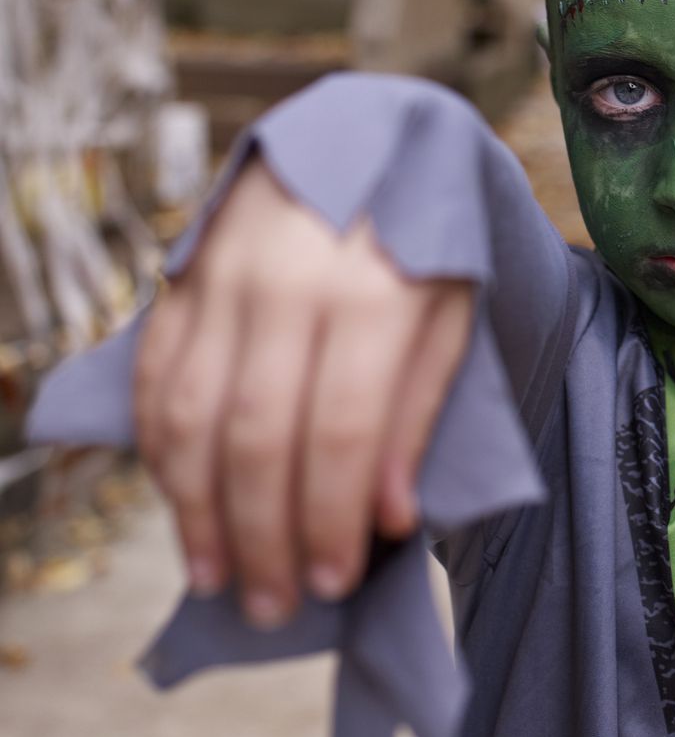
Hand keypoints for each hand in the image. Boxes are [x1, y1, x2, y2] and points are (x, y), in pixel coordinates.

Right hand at [134, 159, 473, 626]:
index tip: (332, 582)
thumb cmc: (426, 239)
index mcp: (376, 293)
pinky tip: (178, 498)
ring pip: (190, 415)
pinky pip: (156, 375)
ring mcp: (225, 274)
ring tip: (215, 574)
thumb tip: (388, 517)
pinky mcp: (183, 272)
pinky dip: (159, 447)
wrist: (368, 132)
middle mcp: (291, 283)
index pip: (340, 433)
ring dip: (194, 509)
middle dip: (262, 536)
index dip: (329, 518)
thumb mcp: (456, 313)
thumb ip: (420, 411)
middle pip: (257, 436)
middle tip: (271, 604)